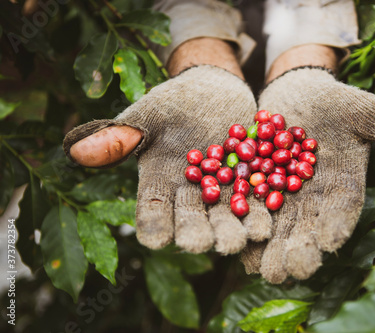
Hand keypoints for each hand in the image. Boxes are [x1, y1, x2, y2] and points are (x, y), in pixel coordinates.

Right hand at [64, 61, 260, 253]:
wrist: (216, 89)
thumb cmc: (174, 101)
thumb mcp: (148, 113)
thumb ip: (119, 134)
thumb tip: (73, 150)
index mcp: (159, 183)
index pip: (151, 209)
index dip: (152, 224)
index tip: (155, 239)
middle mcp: (189, 195)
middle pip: (191, 220)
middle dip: (197, 234)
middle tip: (203, 245)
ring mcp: (221, 192)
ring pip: (225, 217)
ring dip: (233, 231)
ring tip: (241, 240)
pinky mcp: (250, 183)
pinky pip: (255, 202)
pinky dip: (260, 212)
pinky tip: (265, 225)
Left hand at [241, 66, 374, 282]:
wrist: (295, 96)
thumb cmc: (334, 103)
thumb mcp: (362, 109)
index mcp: (341, 186)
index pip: (343, 209)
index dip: (338, 224)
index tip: (330, 241)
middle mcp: (313, 200)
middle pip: (309, 229)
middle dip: (302, 250)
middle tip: (294, 270)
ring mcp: (283, 198)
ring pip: (279, 230)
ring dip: (272, 251)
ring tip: (265, 271)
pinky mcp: (255, 190)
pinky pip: (251, 214)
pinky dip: (247, 230)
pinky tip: (239, 248)